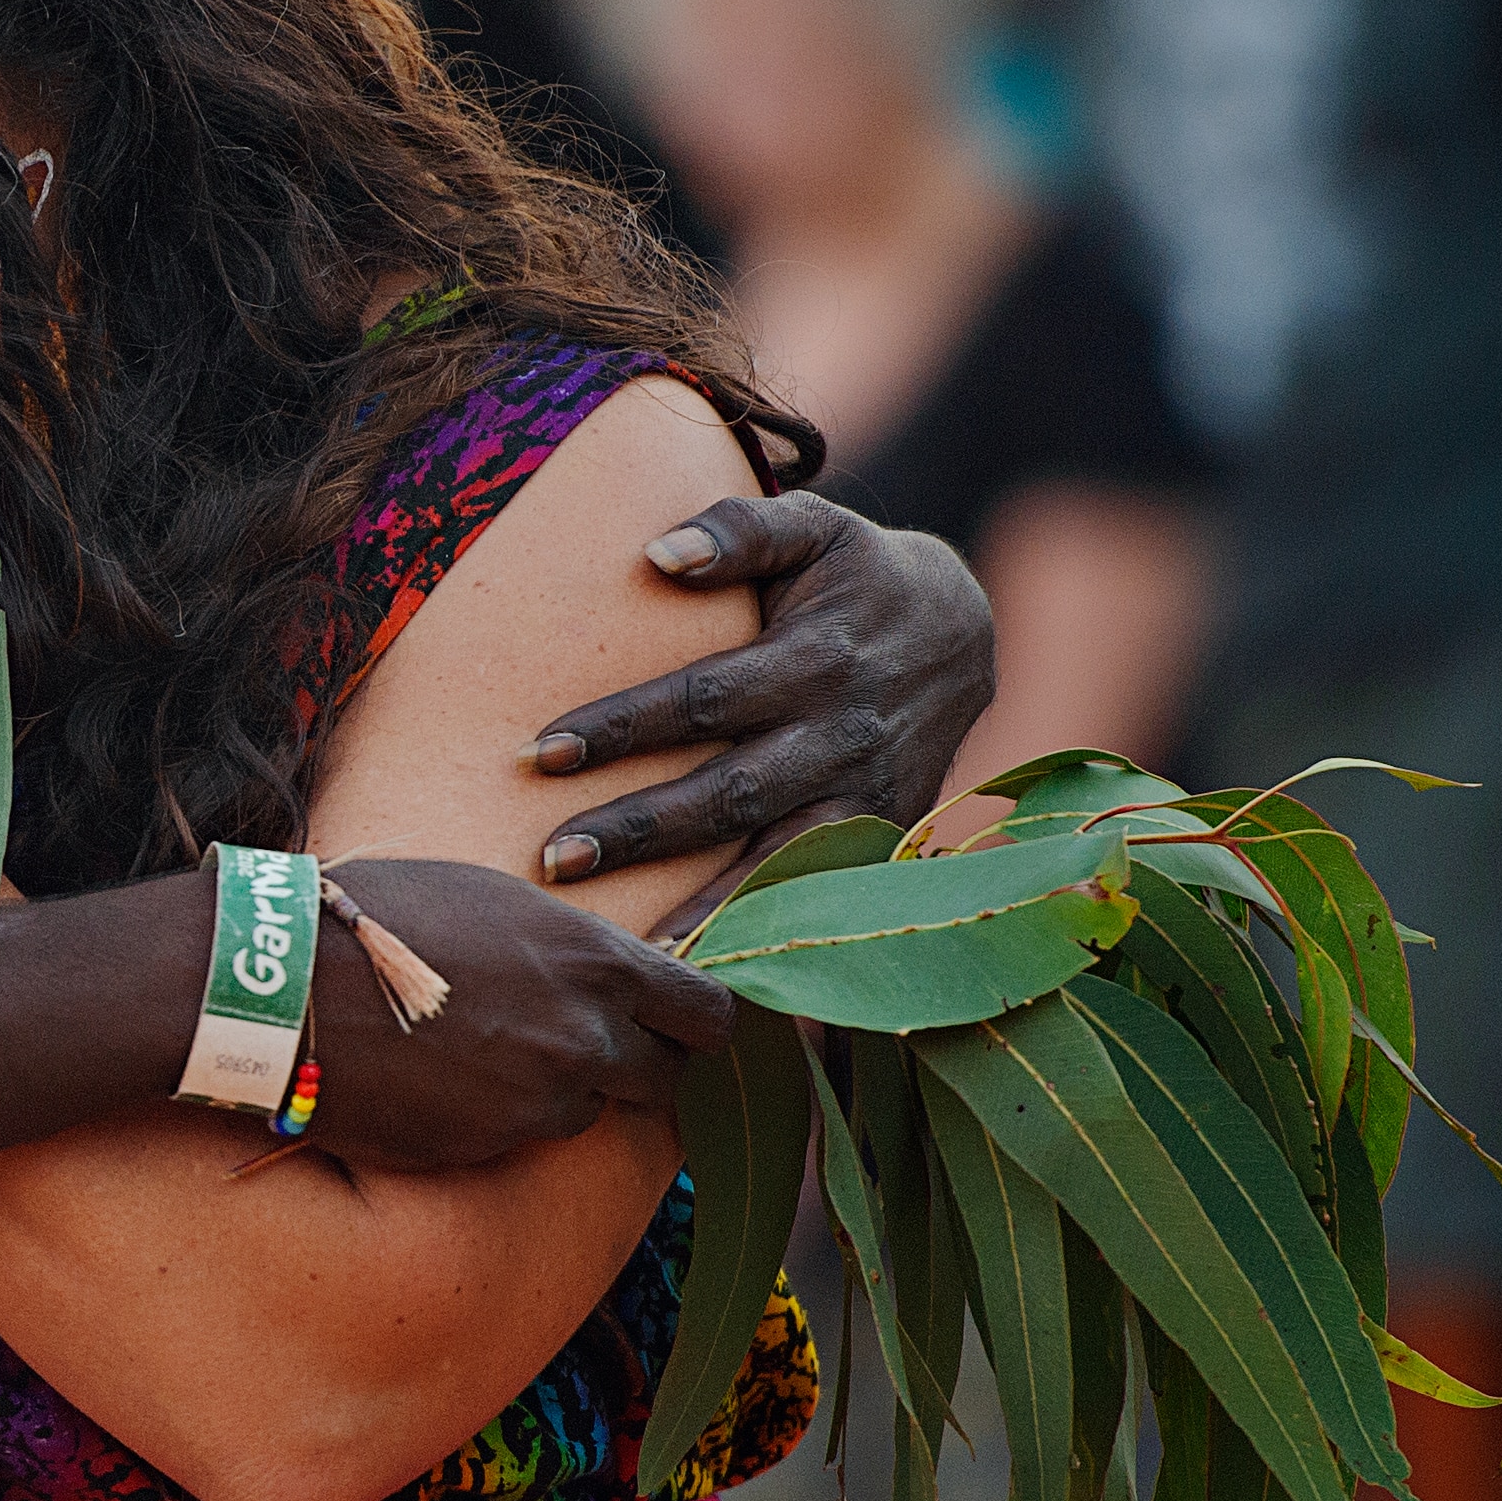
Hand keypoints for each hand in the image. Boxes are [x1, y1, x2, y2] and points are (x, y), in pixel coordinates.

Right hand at [303, 855, 739, 1171]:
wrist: (284, 986)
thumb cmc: (379, 917)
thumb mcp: (493, 899)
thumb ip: (568, 946)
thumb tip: (607, 972)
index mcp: (596, 963)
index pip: (711, 1014)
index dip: (692, 1022)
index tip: (666, 1021)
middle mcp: (585, 1039)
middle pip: (665, 1076)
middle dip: (635, 1063)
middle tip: (579, 1045)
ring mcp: (538, 1102)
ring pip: (588, 1111)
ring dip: (558, 1092)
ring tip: (487, 1056)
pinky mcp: (487, 1148)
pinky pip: (518, 1138)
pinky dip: (496, 1118)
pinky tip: (442, 1082)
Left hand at [524, 494, 992, 930]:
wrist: (961, 631)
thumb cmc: (854, 575)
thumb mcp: (813, 530)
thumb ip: (741, 529)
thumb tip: (658, 553)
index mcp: (817, 660)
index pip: (703, 700)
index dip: (622, 727)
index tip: (539, 752)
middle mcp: (842, 737)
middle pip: (728, 792)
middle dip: (639, 830)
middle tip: (551, 859)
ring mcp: (866, 797)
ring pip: (778, 864)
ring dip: (703, 909)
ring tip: (629, 949)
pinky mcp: (879, 838)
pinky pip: (816, 895)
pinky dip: (767, 935)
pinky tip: (708, 972)